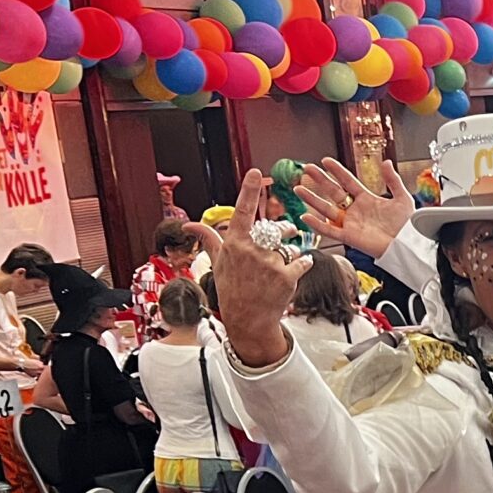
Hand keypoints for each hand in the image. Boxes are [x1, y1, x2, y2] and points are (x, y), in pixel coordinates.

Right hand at [192, 172, 309, 365]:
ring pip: (291, 245)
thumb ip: (208, 239)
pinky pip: (304, 260)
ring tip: (284, 263)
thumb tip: (188, 225)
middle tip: (287, 232)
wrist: (248, 318)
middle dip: (285, 229)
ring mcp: (270, 263)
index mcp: (235, 243)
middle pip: (276, 228)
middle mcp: (252, 250)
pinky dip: (305, 263)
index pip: (242, 211)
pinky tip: (298, 269)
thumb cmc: (232, 288)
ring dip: (293, 251)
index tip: (255, 173)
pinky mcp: (287, 276)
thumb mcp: (218, 262)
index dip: (248, 191)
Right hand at [295, 158, 418, 256]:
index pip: (348, 181)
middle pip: (333, 192)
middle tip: (307, 168)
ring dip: (312, 199)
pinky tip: (305, 215)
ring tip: (297, 188)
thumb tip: (386, 161)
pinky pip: (329, 230)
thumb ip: (393, 180)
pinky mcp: (349, 237)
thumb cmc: (408, 225)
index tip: (325, 160)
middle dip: (320, 180)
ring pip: (326, 209)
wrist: (409, 245)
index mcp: (367, 200)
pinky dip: (317, 224)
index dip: (337, 171)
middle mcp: (356, 210)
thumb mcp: (402, 198)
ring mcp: (351, 223)